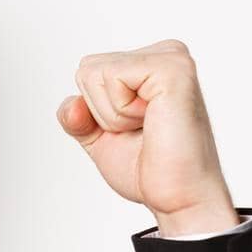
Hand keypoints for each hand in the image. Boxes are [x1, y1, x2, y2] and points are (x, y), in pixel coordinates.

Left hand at [56, 38, 238, 236]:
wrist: (178, 198)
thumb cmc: (150, 169)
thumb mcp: (99, 138)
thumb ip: (77, 117)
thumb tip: (72, 105)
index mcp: (151, 64)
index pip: (87, 71)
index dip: (96, 112)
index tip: (134, 130)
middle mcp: (165, 53)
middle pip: (87, 69)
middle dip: (102, 112)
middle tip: (142, 131)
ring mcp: (172, 57)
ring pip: (93, 73)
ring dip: (112, 115)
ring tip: (149, 127)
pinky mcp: (172, 68)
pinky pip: (111, 78)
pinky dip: (121, 112)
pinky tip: (153, 122)